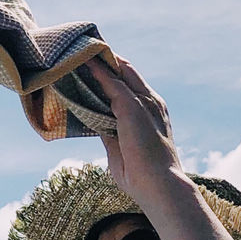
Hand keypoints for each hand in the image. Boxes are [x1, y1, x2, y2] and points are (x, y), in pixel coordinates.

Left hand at [87, 55, 185, 212]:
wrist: (162, 189)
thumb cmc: (143, 178)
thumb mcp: (121, 149)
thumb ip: (110, 131)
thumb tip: (93, 119)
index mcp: (152, 112)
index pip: (131, 83)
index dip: (112, 72)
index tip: (92, 64)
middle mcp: (151, 102)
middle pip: (126, 70)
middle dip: (105, 59)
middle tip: (83, 50)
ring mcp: (144, 102)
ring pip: (120, 70)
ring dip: (100, 60)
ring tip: (78, 49)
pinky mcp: (132, 105)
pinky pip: (110, 81)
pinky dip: (96, 70)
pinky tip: (82, 61)